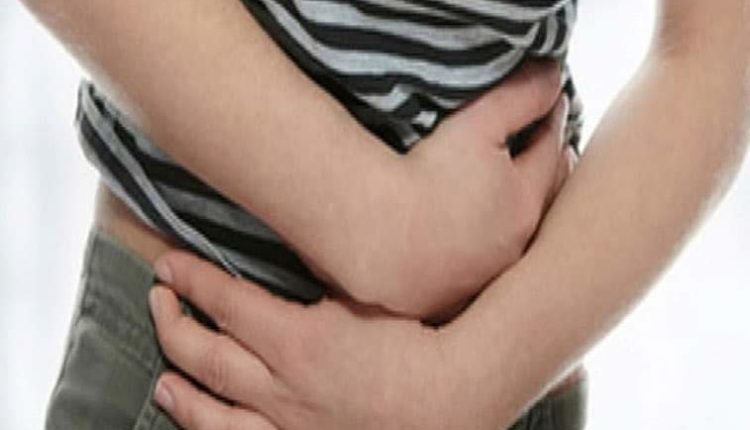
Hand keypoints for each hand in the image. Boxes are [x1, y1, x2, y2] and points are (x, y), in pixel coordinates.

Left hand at [149, 253, 511, 429]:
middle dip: (171, 322)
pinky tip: (202, 423)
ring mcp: (286, 425)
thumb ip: (314, 282)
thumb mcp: (360, 300)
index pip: (225, 302)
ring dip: (180, 388)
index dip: (191, 279)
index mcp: (296, 340)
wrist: (449, 400)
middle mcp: (281, 387)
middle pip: (204, 353)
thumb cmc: (412, 345)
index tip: (168, 264)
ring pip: (211, 410)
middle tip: (159, 299)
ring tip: (163, 377)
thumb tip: (284, 252)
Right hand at [336, 61, 574, 318]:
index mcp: (524, 202)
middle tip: (546, 154)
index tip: (550, 106)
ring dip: (512, 221)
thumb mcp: (477, 124)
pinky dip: (477, 257)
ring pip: (509, 243)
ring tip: (505, 201)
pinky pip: (472, 275)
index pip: (550, 153)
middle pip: (540, 203)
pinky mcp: (447, 301)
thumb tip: (554, 76)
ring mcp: (480, 279)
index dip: (550, 125)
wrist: (372, 234)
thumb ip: (520, 97)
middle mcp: (512, 247)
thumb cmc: (422, 175)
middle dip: (545, 176)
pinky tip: (465, 249)